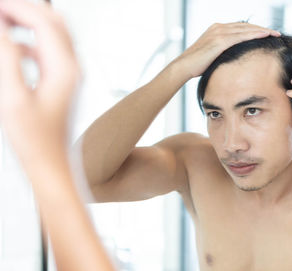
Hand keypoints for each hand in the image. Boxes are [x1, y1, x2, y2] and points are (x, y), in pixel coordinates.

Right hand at [0, 0, 80, 167]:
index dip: (16, 7)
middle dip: (24, 10)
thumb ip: (7, 59)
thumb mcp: (13, 99)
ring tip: (1, 22)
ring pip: (52, 36)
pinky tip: (12, 48)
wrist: (52, 163)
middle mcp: (72, 68)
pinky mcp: (63, 83)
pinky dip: (29, 41)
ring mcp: (70, 75)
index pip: (43, 22)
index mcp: (64, 69)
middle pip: (53, 23)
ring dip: (27, 23)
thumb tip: (2, 29)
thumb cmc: (35, 140)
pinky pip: (48, 52)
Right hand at [174, 22, 279, 78]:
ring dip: (261, 30)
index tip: (266, 34)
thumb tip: (233, 61)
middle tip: (275, 33)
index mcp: (217, 29)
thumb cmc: (196, 66)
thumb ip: (222, 53)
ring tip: (274, 33)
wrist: (183, 67)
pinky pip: (241, 36)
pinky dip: (254, 34)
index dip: (254, 30)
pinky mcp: (219, 41)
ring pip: (245, 29)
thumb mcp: (212, 56)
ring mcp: (219, 33)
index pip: (240, 27)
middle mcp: (218, 27)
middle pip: (245, 26)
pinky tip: (264, 35)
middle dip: (261, 28)